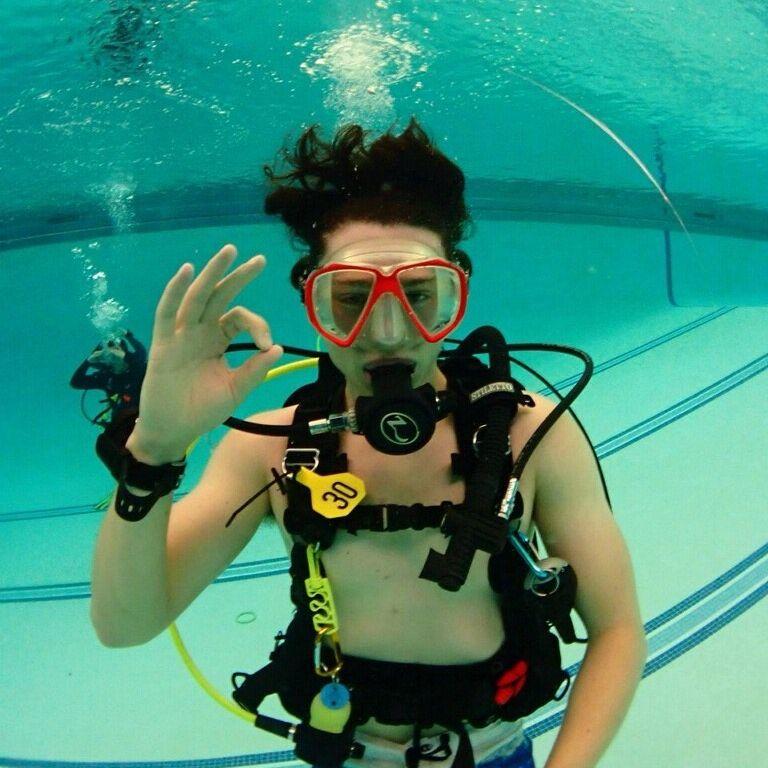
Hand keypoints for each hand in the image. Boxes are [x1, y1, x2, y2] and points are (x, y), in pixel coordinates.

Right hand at [127, 244, 282, 462]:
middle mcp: (200, 332)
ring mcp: (180, 336)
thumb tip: (276, 349)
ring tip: (228, 252)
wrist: (173, 432)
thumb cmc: (202, 411)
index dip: (257, 325)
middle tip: (259, 259)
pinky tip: (187, 271)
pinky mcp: (163, 345)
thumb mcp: (235, 390)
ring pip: (196, 298)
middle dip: (239, 276)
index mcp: (218, 340)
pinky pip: (167, 314)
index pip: (240, 319)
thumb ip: (254, 371)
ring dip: (212, 273)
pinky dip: (174, 291)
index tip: (267, 345)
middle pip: (220, 297)